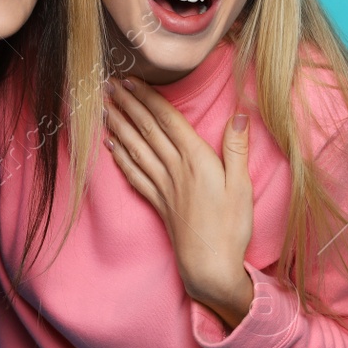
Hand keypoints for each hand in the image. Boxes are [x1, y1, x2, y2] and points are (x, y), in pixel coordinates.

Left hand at [103, 78, 253, 328]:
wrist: (209, 268)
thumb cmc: (231, 228)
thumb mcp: (242, 186)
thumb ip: (237, 149)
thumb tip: (240, 114)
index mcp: (197, 161)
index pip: (167, 120)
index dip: (148, 98)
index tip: (131, 80)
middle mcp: (175, 170)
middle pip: (146, 130)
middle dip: (127, 105)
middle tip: (107, 84)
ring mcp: (163, 187)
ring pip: (135, 149)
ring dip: (119, 125)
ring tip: (104, 107)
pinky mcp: (157, 203)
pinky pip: (134, 174)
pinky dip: (120, 157)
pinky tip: (110, 145)